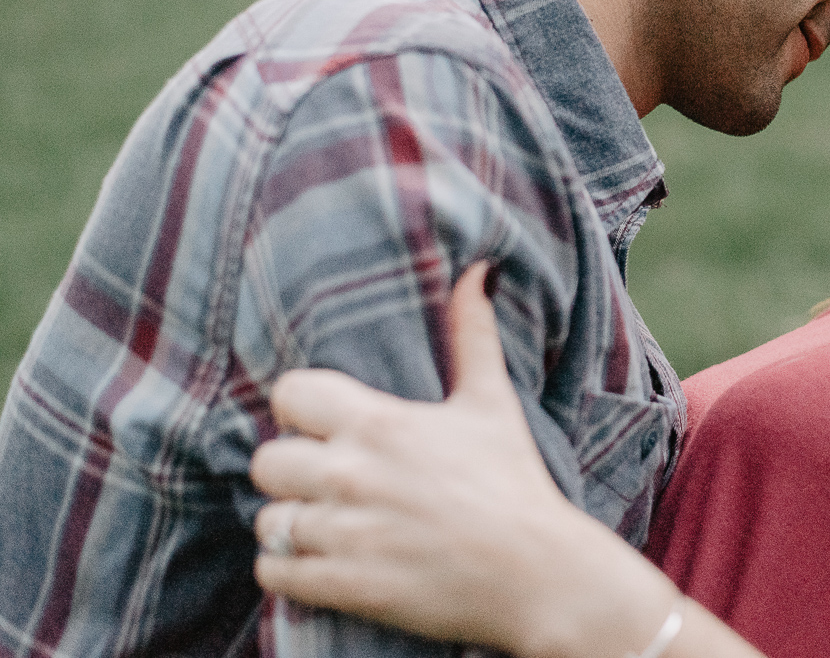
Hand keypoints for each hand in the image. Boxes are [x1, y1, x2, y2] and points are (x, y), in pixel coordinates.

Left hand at [251, 263, 665, 657]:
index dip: (299, 410)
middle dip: (291, 472)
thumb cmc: (514, 483)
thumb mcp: (492, 404)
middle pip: (266, 462)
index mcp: (381, 424)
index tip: (322, 426)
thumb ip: (474, 335)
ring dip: (293, 525)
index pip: (289, 394)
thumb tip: (480, 271)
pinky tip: (321, 562)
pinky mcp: (343, 585)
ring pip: (269, 521)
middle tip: (323, 482)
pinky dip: (289, 570)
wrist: (536, 572)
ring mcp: (344, 533)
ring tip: (327, 526)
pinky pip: (274, 573)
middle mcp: (352, 474)